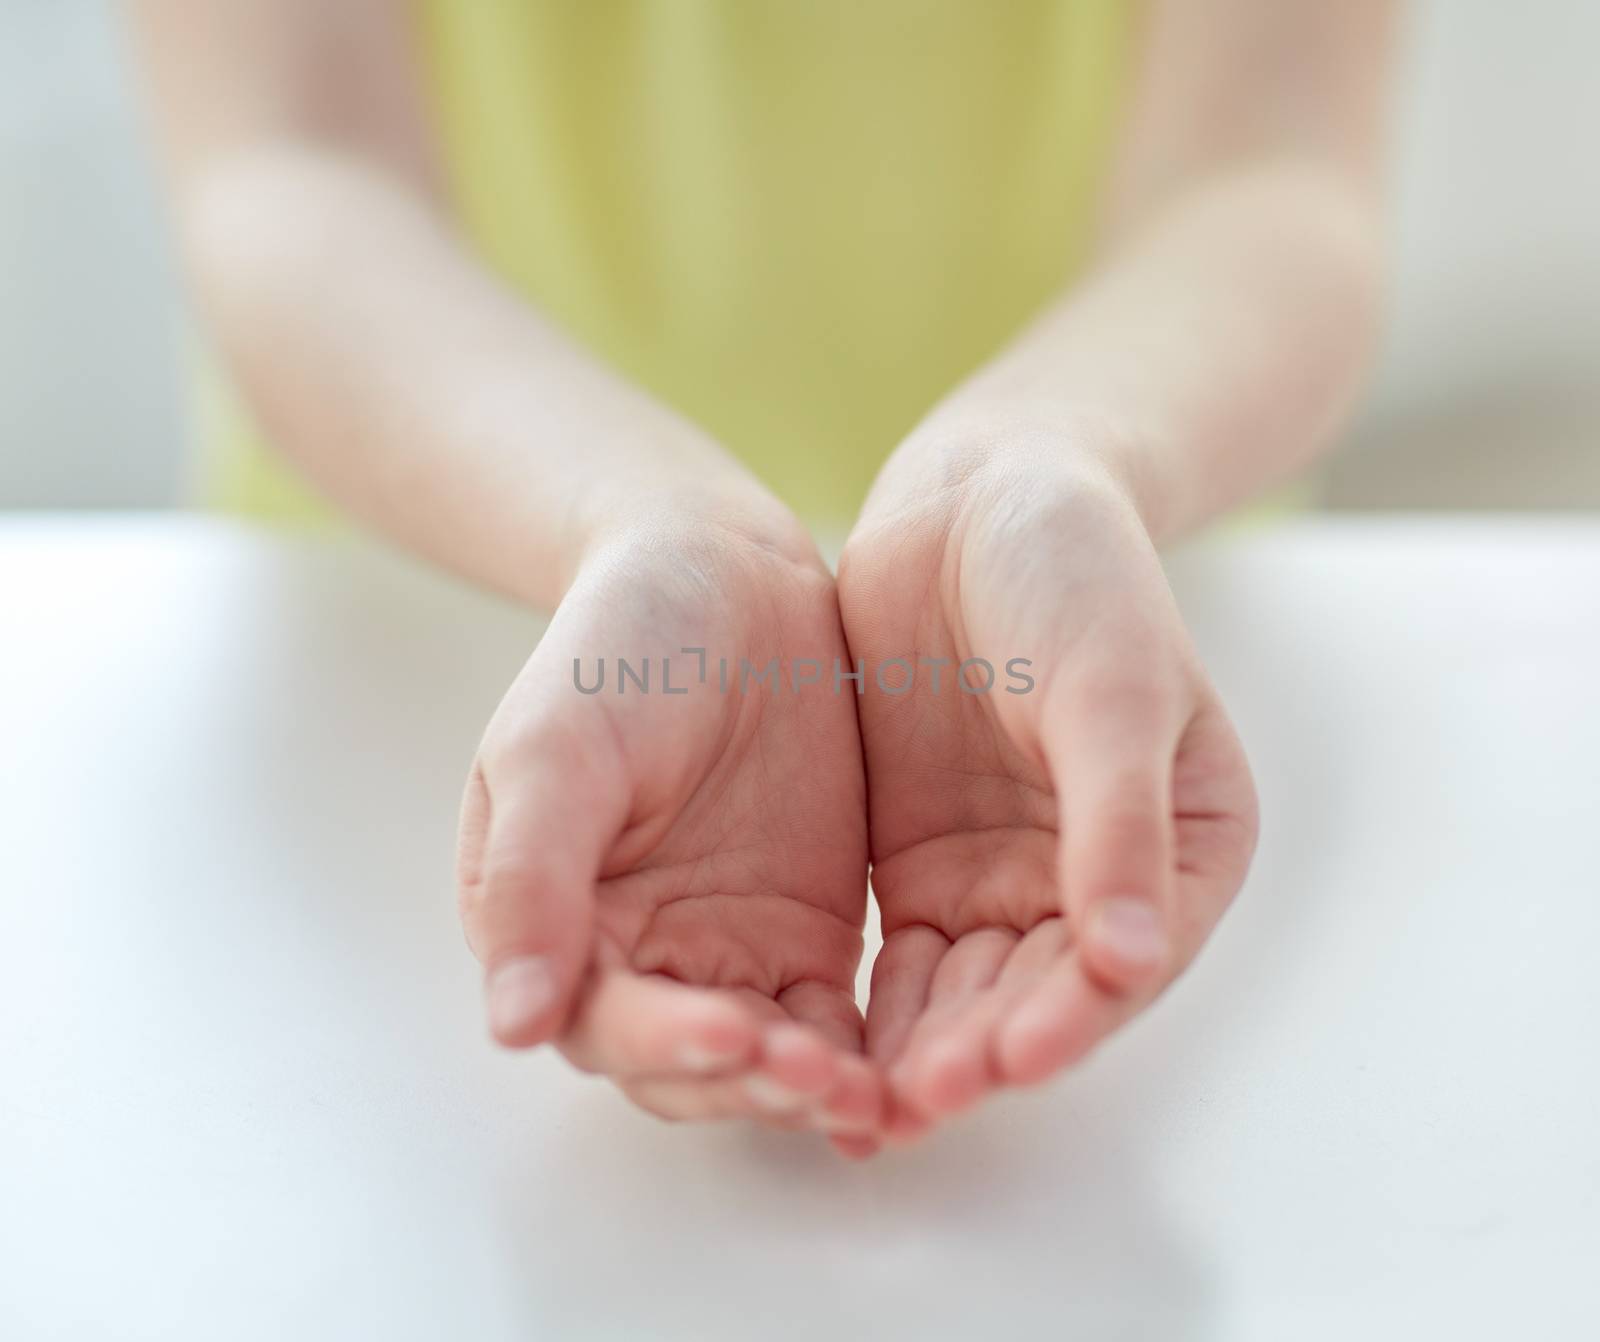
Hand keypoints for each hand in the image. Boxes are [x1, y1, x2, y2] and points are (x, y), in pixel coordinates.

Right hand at [457, 512, 880, 1140]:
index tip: (732, 1033)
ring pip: (763, 1060)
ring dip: (809, 1087)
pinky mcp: (806, 939)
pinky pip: (833, 1022)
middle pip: (686, 1067)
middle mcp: (636, 957)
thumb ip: (530, 877)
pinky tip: (903, 1074)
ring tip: (870, 1093)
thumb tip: (511, 1025)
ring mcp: (727, 953)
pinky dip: (862, 1056)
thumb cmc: (616, 649)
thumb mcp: (555, 745)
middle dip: (748, 1083)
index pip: (603, 1019)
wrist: (724, 579)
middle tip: (818, 1077)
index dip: (663, 1042)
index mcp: (553, 922)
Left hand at [836, 440, 1258, 1141]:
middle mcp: (1099, 881)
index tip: (1008, 1060)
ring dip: (927, 1051)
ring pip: (971, 994)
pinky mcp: (926, 867)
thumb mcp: (1110, 683)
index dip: (1071, 1016)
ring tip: (868, 1108)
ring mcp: (1008, 878)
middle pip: (1044, 994)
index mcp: (1186, 845)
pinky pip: (906, 963)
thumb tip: (1131, 955)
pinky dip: (877, 1012)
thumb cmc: (1074, 571)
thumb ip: (1119, 818)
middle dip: (986, 1053)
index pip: (1130, 958)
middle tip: (919, 1101)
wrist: (973, 500)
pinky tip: (830, 1058)